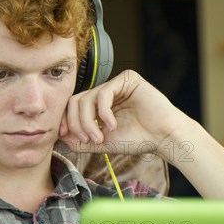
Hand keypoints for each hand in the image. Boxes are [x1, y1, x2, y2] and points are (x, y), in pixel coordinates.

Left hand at [58, 70, 187, 158]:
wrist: (163, 137)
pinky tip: (112, 125)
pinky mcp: (127, 79)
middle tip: (88, 140)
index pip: (73, 106)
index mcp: (100, 105)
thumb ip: (81, 140)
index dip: (65, 120)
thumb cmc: (137, 140)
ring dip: (89, 121)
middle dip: (76, 123)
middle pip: (76, 101)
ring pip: (87, 98)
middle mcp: (106, 92)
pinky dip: (103, 112)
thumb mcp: (103, 143)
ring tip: (101, 137)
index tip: (64, 136)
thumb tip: (60, 137)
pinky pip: (103, 93)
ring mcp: (116, 84)